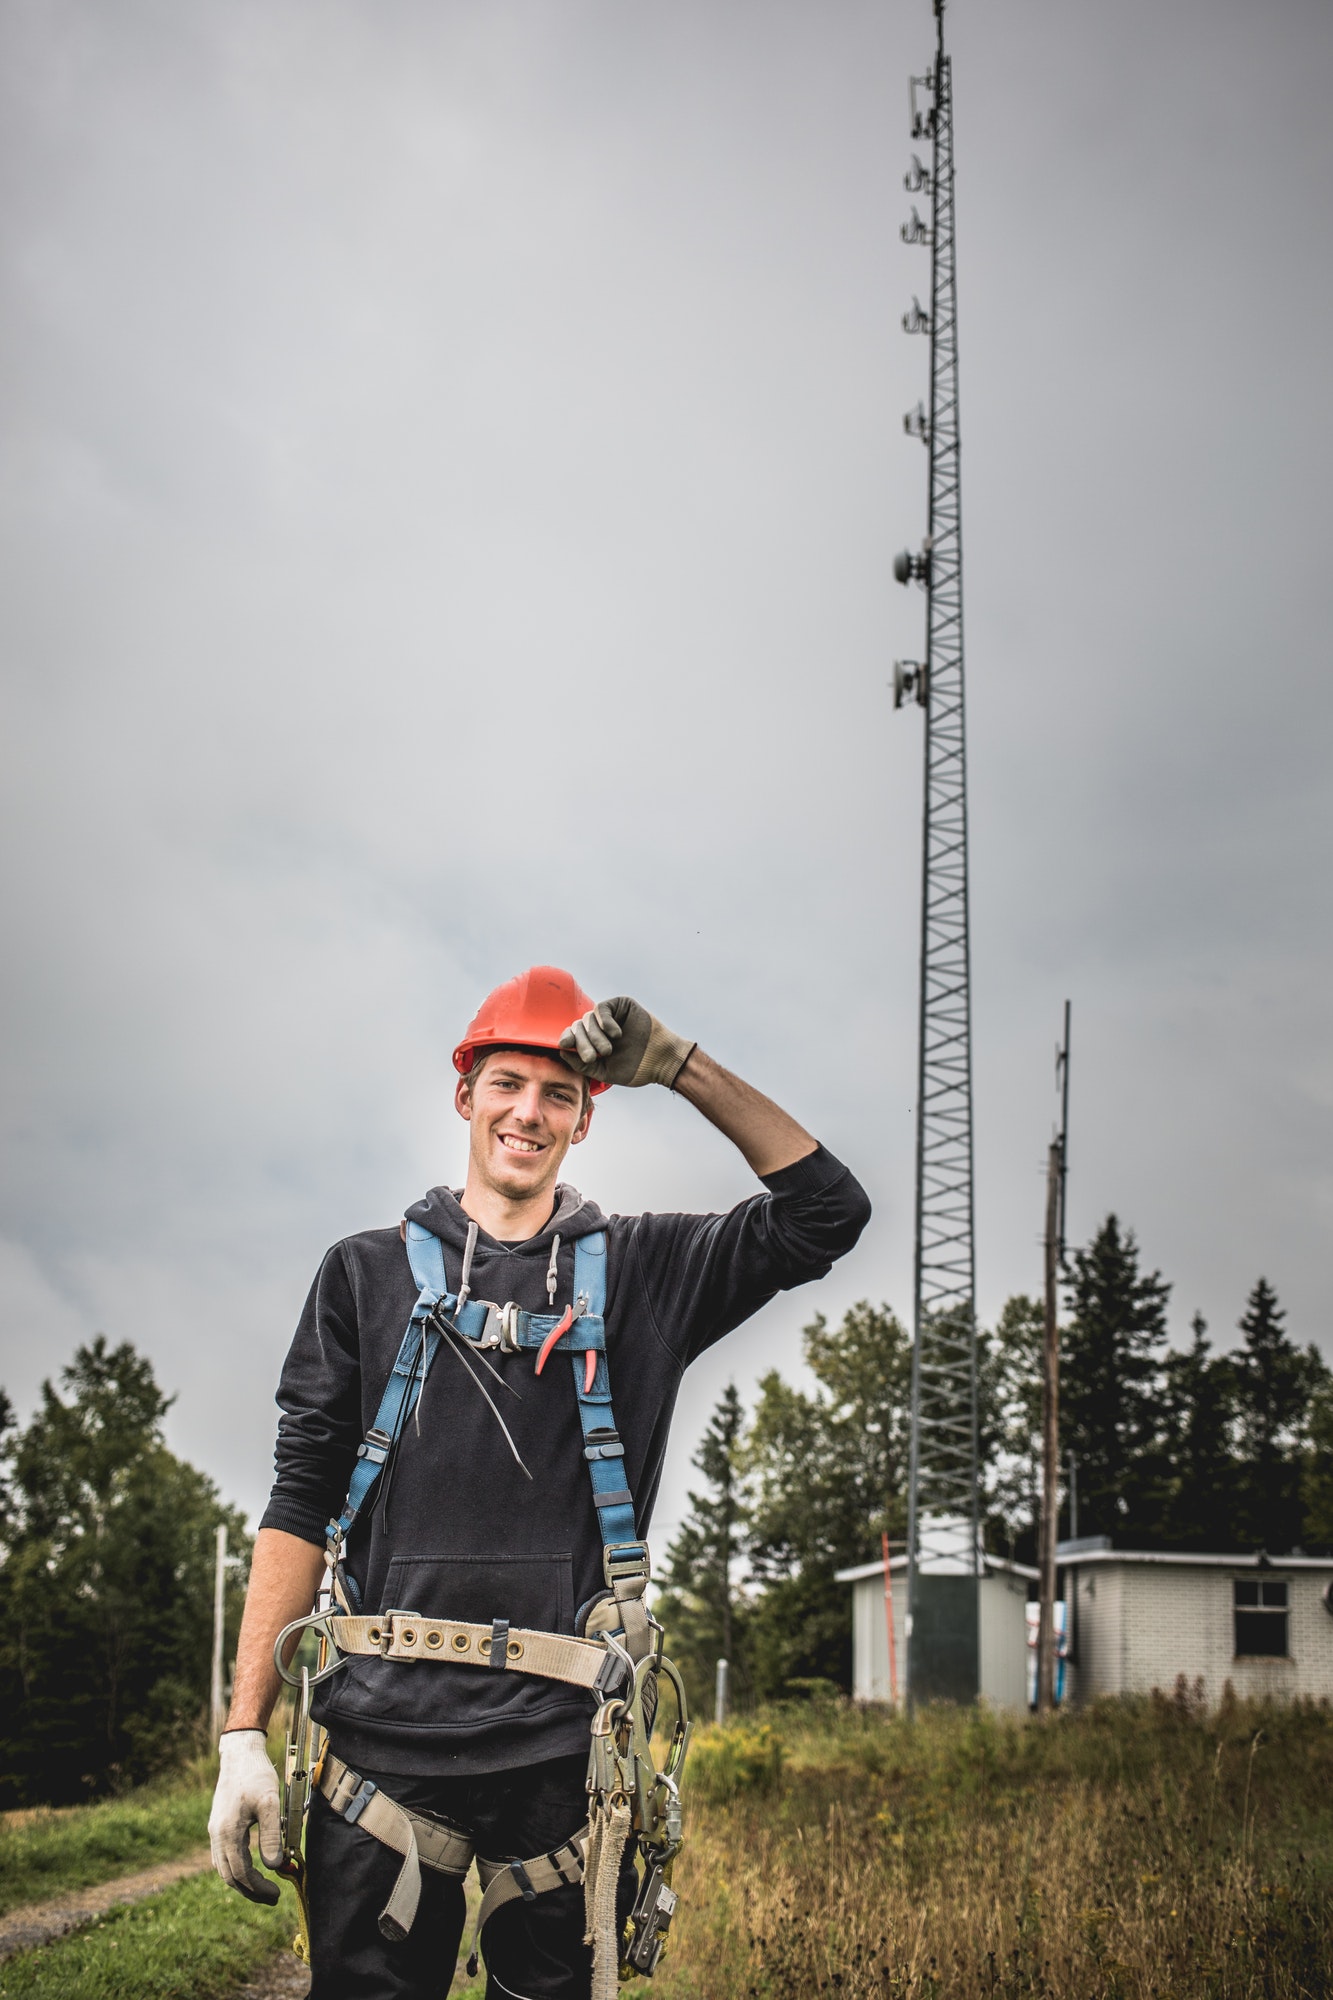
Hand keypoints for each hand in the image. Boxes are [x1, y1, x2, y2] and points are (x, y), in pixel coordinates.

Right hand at [209, 1729, 282, 1904]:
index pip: (240, 1873)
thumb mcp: (269, 1802)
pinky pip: (223, 1856)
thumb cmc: (256, 1775)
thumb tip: (274, 1866)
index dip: (258, 1888)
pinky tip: (250, 1868)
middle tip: (273, 1897)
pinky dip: (236, 1868)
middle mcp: (216, 1835)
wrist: (240, 1753)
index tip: (277, 1894)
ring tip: (264, 1887)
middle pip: (230, 1876)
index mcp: (227, 1833)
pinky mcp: (219, 1825)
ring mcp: (215, 1830)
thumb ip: (271, 1835)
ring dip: (243, 1881)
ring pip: (224, 1868)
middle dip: (251, 1891)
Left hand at [559, 997, 694, 1089]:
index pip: (572, 1036)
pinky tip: (616, 1034)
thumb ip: (582, 1064)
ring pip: (588, 1018)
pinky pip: (602, 1009)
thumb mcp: (604, 1072)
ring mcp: (610, 1016)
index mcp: (593, 1043)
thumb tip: (561, 1051)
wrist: (662, 1061)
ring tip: (609, 1050)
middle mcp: (599, 1027)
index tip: (565, 1047)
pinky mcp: (620, 1005)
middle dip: (582, 1043)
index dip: (566, 1039)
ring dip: (595, 1036)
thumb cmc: (635, 1068)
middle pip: (577, 1027)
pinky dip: (605, 1021)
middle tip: (593, 1058)